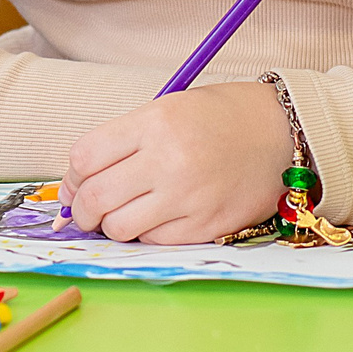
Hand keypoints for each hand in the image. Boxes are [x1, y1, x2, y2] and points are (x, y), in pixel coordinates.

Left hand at [57, 80, 294, 244]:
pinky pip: (154, 242)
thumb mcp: (166, 110)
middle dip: (82, 210)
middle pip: (96, 197)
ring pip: (119, 227)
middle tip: (87, 211)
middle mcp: (168, 160)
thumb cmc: (218, 118)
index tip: (75, 185)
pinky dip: (146, 234)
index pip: (85, 158)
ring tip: (122, 215)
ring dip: (112, 225)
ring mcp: (188, 197)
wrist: (281, 133)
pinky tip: (156, 219)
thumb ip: (123, 142)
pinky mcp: (207, 226)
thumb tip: (77, 185)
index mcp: (154, 123)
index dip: (71, 177)